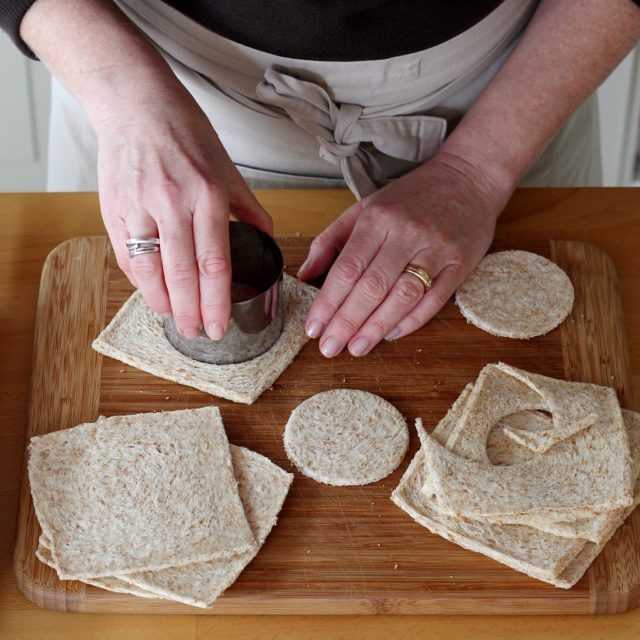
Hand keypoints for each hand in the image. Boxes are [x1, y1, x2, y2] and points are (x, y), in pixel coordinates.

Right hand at [95, 80, 271, 339]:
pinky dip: (140, 281)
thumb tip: (266, 241)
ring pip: (149, 270)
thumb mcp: (227, 167)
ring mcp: (138, 206)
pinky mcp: (113, 208)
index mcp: (206, 194)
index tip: (220, 326)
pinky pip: (126, 255)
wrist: (135, 104)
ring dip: (163, 303)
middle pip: (183, 274)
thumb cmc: (186, 132)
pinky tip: (153, 294)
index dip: (217, 301)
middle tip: (199, 334)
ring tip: (175, 321)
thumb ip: (248, 208)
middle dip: (191, 313)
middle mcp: (171, 202)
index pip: (215, 262)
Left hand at [297, 153, 510, 356]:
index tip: (313, 327)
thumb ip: (331, 239)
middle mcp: (407, 234)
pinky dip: (411, 321)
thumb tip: (305, 275)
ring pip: (402, 296)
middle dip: (347, 322)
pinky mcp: (461, 264)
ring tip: (356, 348)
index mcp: (379, 218)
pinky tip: (390, 334)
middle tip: (329, 348)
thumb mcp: (365, 206)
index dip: (328, 302)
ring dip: (376, 327)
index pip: (347, 268)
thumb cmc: (411, 197)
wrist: (469, 178)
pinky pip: (434, 300)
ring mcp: (437, 250)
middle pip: (372, 286)